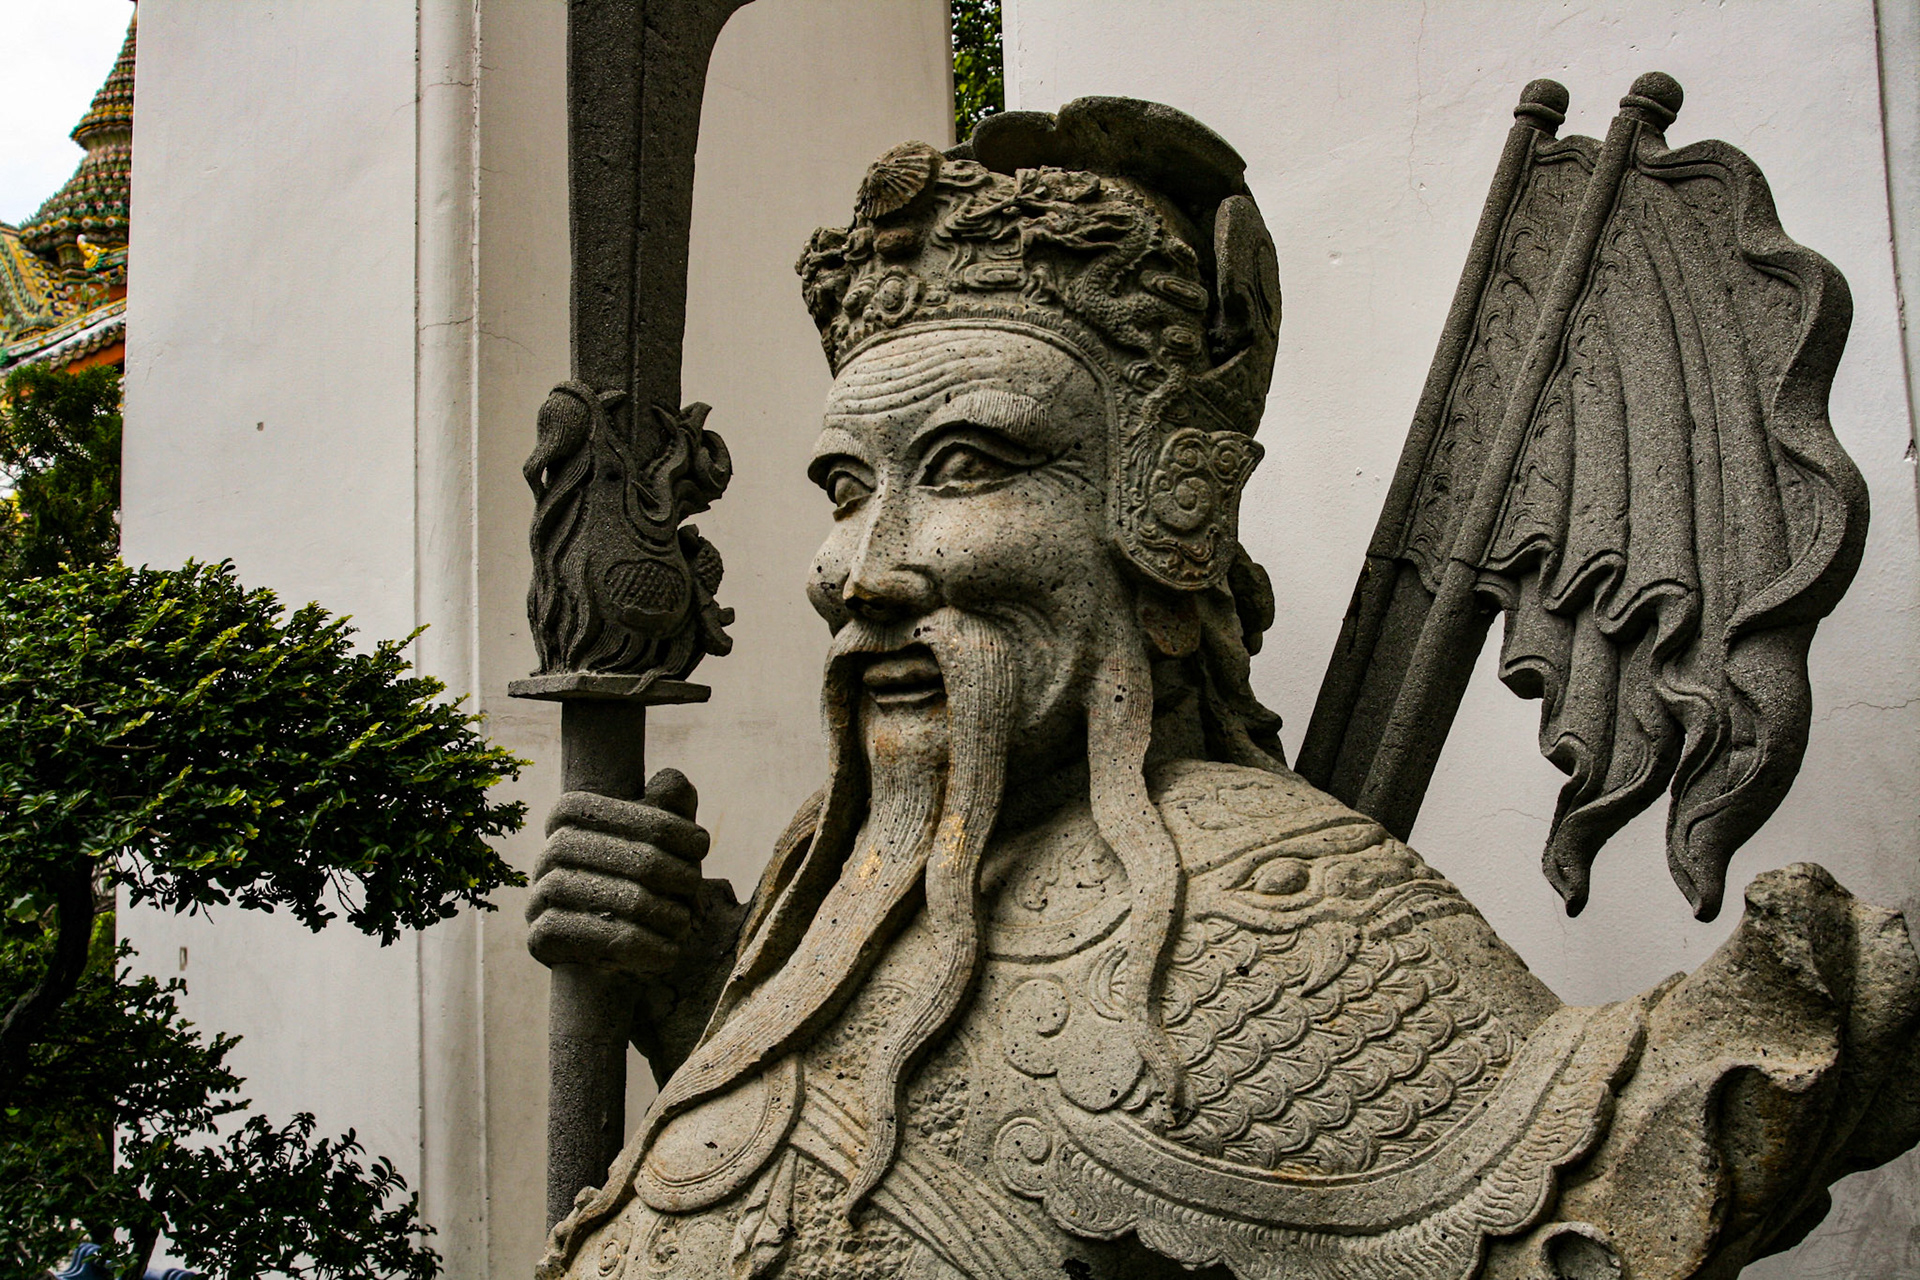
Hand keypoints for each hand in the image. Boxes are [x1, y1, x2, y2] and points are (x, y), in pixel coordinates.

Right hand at [526, 768, 710, 979]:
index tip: (700, 846)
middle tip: (694, 889)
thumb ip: (670, 802)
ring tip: (682, 921)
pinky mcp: (541, 937)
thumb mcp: (659, 834)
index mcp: (572, 811)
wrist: (605, 941)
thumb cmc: (639, 875)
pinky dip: (650, 949)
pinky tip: (668, 951)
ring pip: (631, 903)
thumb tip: (671, 782)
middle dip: (681, 878)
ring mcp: (541, 893)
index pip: (638, 815)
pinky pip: (609, 941)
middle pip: (643, 862)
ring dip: (670, 917)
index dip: (677, 830)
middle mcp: (551, 849)